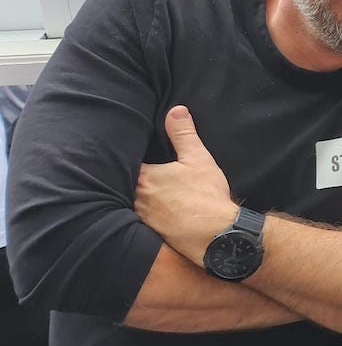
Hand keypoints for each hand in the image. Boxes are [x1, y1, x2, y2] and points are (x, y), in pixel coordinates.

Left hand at [135, 105, 237, 263]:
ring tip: (138, 193)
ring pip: (128, 204)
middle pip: (121, 185)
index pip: (124, 163)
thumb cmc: (206, 196)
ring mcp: (140, 219)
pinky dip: (139, 216)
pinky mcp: (149, 234)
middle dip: (124, 178)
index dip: (124, 157)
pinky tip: (150, 214)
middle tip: (125, 172)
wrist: (215, 234)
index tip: (124, 152)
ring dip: (131, 198)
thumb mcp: (198, 158)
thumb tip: (176, 110)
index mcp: (145, 178)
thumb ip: (183, 134)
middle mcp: (136, 199)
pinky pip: (136, 222)